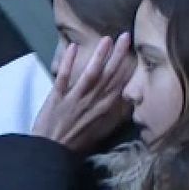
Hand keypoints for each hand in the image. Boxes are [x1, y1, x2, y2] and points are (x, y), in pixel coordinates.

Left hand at [31, 34, 133, 152]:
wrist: (52, 153)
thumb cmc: (77, 143)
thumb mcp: (102, 131)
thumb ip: (115, 114)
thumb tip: (128, 99)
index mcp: (106, 110)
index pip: (121, 85)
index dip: (128, 68)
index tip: (136, 51)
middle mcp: (94, 102)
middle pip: (110, 76)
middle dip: (119, 55)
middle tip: (126, 36)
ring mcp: (76, 99)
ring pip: (91, 75)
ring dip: (100, 56)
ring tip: (108, 39)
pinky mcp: (57, 98)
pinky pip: (64, 78)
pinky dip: (68, 62)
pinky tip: (73, 47)